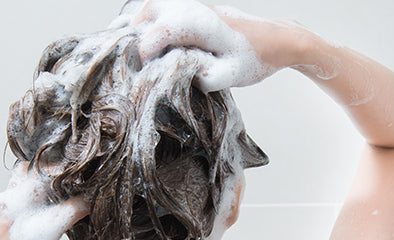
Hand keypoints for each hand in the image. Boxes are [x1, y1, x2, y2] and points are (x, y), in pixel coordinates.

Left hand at [0, 163, 93, 239]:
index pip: (79, 205)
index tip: (95, 212)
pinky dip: (31, 186)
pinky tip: (34, 204)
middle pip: (55, 173)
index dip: (93, 207)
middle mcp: (24, 208)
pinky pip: (19, 180)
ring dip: (48, 176)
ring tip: (56, 191)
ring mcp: (7, 199)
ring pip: (34, 169)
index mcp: (41, 229)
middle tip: (78, 191)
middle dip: (71, 180)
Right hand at [132, 0, 294, 91]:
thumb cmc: (255, 57)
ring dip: (134, 25)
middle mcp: (193, 9)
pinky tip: (133, 33)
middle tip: (120, 60)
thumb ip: (202, 78)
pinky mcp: (191, 10)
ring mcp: (192, 6)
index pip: (161, 32)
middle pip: (149, 13)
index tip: (136, 71)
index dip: (143, 51)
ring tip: (119, 46)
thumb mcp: (230, 76)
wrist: (275, 40)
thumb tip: (174, 76)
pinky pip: (160, 8)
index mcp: (201, 23)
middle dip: (131, 36)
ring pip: (152, 7)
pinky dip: (144, 20)